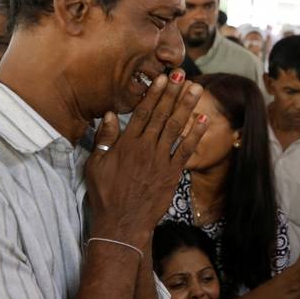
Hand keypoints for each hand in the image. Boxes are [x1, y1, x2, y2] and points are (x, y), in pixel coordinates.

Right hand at [84, 70, 206, 247]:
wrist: (121, 224)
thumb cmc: (105, 195)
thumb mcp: (95, 165)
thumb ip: (104, 139)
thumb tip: (110, 115)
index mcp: (126, 144)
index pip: (143, 113)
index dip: (155, 94)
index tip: (164, 78)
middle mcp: (145, 149)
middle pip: (162, 115)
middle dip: (173, 93)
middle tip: (183, 75)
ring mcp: (160, 161)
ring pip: (176, 128)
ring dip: (187, 107)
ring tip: (197, 89)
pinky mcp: (172, 175)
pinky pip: (186, 150)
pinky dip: (196, 134)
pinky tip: (203, 118)